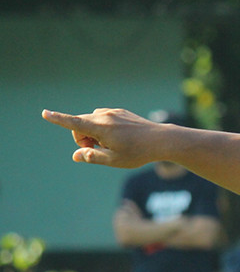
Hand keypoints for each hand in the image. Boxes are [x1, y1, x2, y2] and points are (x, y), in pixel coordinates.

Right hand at [42, 108, 169, 168]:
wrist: (162, 140)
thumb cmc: (138, 153)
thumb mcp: (113, 160)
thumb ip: (92, 157)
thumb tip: (77, 155)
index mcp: (101, 128)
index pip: (74, 123)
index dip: (58, 119)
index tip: (45, 113)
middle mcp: (105, 116)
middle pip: (80, 125)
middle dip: (82, 138)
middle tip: (97, 151)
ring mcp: (113, 112)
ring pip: (91, 121)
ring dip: (93, 133)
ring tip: (110, 145)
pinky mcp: (120, 112)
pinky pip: (103, 119)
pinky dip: (103, 129)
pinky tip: (119, 138)